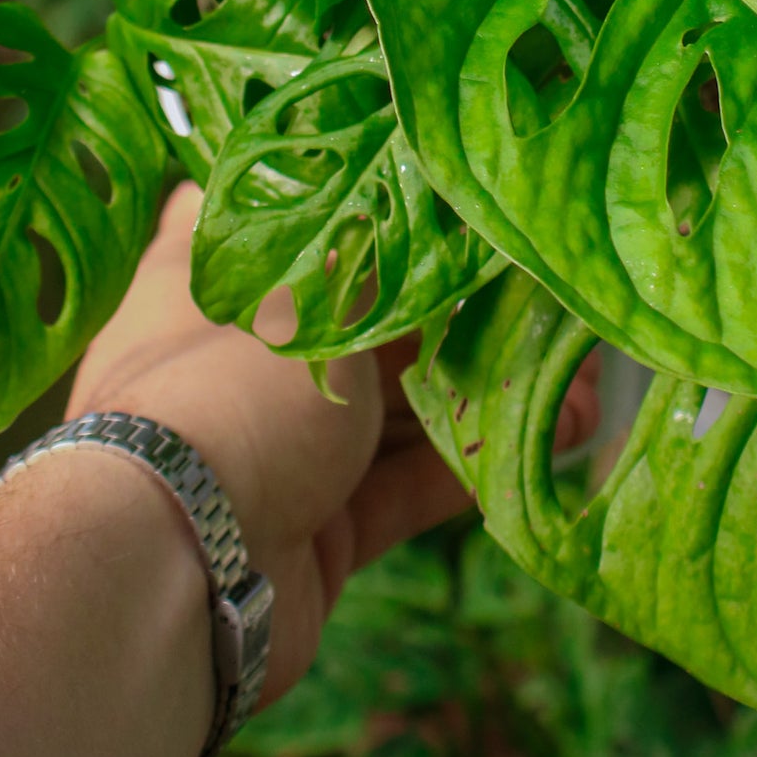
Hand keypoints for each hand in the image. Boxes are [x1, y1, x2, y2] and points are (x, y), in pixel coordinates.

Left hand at [68, 182, 598, 699]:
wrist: (178, 575)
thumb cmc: (232, 390)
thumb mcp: (316, 295)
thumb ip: (381, 257)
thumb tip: (423, 196)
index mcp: (206, 283)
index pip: (266, 221)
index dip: (335, 201)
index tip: (413, 181)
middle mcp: (237, 363)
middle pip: (354, 321)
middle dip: (449, 309)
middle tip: (539, 288)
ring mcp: (276, 451)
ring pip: (391, 407)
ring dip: (480, 388)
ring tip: (578, 370)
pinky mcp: (317, 530)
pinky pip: (406, 484)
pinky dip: (473, 464)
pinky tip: (553, 437)